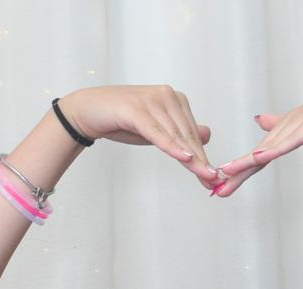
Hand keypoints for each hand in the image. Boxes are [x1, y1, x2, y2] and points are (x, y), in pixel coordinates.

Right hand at [54, 86, 219, 187]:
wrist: (89, 111)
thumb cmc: (121, 120)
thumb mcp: (156, 129)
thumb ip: (179, 132)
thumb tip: (207, 135)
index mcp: (174, 98)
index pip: (191, 132)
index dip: (202, 155)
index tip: (213, 176)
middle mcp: (166, 95)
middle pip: (187, 134)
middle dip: (200, 160)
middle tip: (212, 180)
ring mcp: (152, 101)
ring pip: (175, 135)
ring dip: (191, 157)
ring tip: (204, 175)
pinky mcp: (136, 110)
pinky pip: (157, 132)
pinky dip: (171, 146)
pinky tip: (185, 158)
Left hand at [213, 76, 302, 196]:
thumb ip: (289, 129)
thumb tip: (263, 123)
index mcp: (288, 129)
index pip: (261, 154)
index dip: (242, 170)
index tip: (223, 185)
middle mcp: (290, 124)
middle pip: (259, 153)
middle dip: (236, 172)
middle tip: (216, 188)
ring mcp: (301, 122)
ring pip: (269, 147)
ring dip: (247, 162)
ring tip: (226, 174)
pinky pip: (292, 140)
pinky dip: (275, 149)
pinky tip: (258, 157)